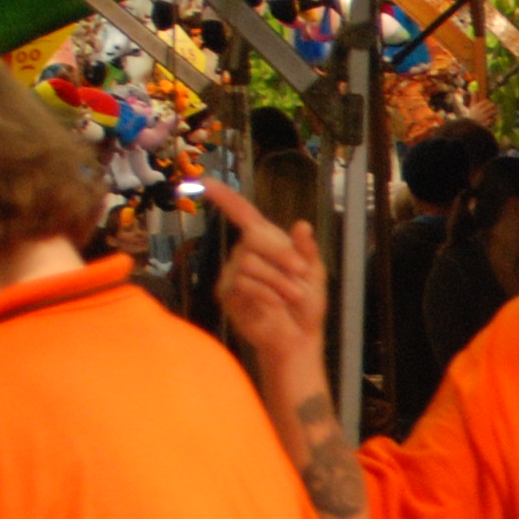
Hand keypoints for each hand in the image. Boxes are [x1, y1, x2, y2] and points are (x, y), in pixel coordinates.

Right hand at [203, 179, 327, 381]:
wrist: (298, 336)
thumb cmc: (305, 304)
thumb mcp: (315, 274)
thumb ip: (307, 250)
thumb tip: (302, 224)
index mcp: (266, 241)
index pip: (243, 213)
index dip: (224, 197)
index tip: (203, 181)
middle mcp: (245, 253)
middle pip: (252, 238)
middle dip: (282, 255)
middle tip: (301, 274)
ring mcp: (233, 273)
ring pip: (249, 264)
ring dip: (278, 281)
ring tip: (292, 295)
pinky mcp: (227, 294)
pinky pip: (242, 284)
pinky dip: (266, 293)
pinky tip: (276, 304)